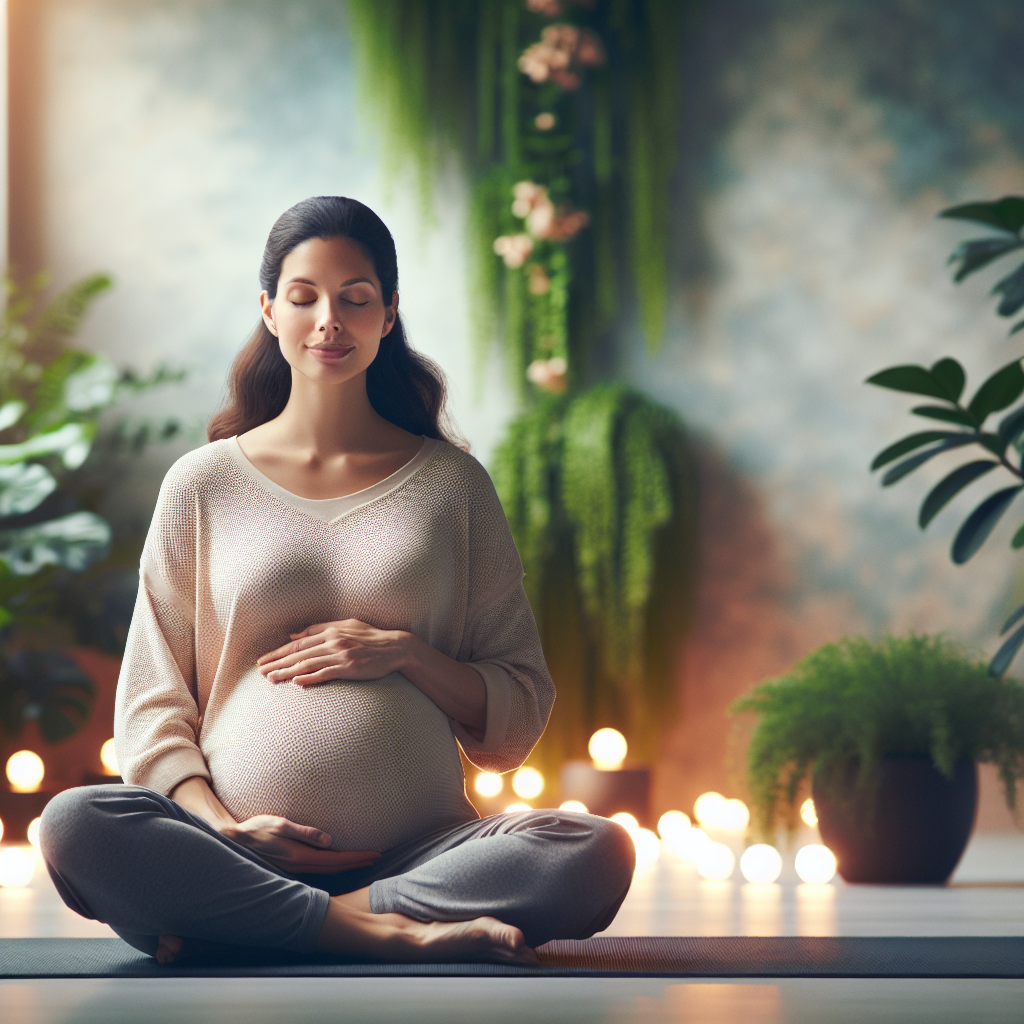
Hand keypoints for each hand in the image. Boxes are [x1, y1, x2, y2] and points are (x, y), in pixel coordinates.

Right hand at [219, 814, 380, 874]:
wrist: (232, 842)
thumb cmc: (255, 829)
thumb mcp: (280, 824)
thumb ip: (305, 832)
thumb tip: (329, 840)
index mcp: (300, 856)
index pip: (336, 859)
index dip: (357, 857)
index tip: (375, 853)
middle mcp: (299, 866)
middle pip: (335, 867)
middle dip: (357, 862)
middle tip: (377, 857)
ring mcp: (294, 869)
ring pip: (327, 871)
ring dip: (346, 866)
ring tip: (363, 861)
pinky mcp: (290, 867)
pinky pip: (317, 870)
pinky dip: (332, 868)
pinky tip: (337, 865)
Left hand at [257, 619, 410, 686]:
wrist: (395, 648)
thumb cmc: (371, 637)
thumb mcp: (346, 625)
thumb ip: (320, 628)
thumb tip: (294, 635)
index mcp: (331, 631)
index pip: (298, 642)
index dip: (279, 652)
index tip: (264, 660)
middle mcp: (333, 641)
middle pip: (299, 653)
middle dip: (276, 662)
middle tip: (259, 671)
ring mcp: (341, 655)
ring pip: (308, 664)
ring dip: (287, 672)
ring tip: (272, 679)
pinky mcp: (350, 668)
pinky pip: (326, 673)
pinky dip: (310, 677)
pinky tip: (297, 682)